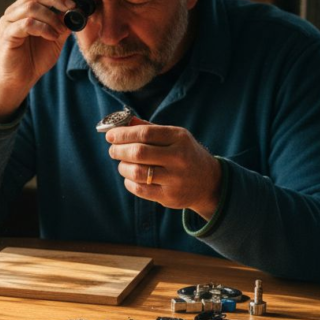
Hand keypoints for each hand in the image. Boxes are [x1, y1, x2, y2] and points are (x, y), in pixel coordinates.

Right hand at [0, 0, 77, 121]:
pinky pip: (26, 23)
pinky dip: (43, 28)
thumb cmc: (35, 58)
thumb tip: (78, 10)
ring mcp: (9, 22)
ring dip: (51, 17)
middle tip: (71, 6)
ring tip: (60, 31)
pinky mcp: (7, 34)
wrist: (20, 80)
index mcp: (25, 8)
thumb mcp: (55, 37)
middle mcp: (15, 11)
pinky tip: (52, 37)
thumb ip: (63, 23)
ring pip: (31, 7)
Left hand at [105, 119, 222, 218]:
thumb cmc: (184, 154)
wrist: (209, 182)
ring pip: (136, 172)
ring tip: (122, 164)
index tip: (110, 135)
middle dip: (119, 150)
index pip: (145, 133)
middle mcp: (179, 158)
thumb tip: (122, 123)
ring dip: (122, 167)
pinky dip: (129, 182)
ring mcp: (175, 179)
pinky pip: (139, 189)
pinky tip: (130, 177)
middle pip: (138, 152)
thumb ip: (149, 129)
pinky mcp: (169, 196)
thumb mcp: (174, 137)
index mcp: (179, 138)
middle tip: (113, 150)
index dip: (123, 134)